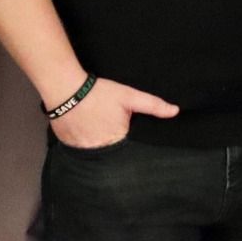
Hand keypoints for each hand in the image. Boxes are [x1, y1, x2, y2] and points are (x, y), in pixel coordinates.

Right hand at [49, 78, 178, 149]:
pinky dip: (82, 141)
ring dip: (96, 143)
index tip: (125, 132)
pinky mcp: (67, 145)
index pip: (127, 149)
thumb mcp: (129, 96)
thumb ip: (153, 105)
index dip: (128, 141)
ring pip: (94, 152)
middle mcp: (99, 150)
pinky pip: (79, 148)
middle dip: (112, 143)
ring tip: (95, 127)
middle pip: (110, 152)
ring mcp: (81, 150)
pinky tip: (83, 129)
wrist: (66, 89)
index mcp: (116, 141)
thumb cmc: (100, 93)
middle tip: (108, 126)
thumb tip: (175, 111)